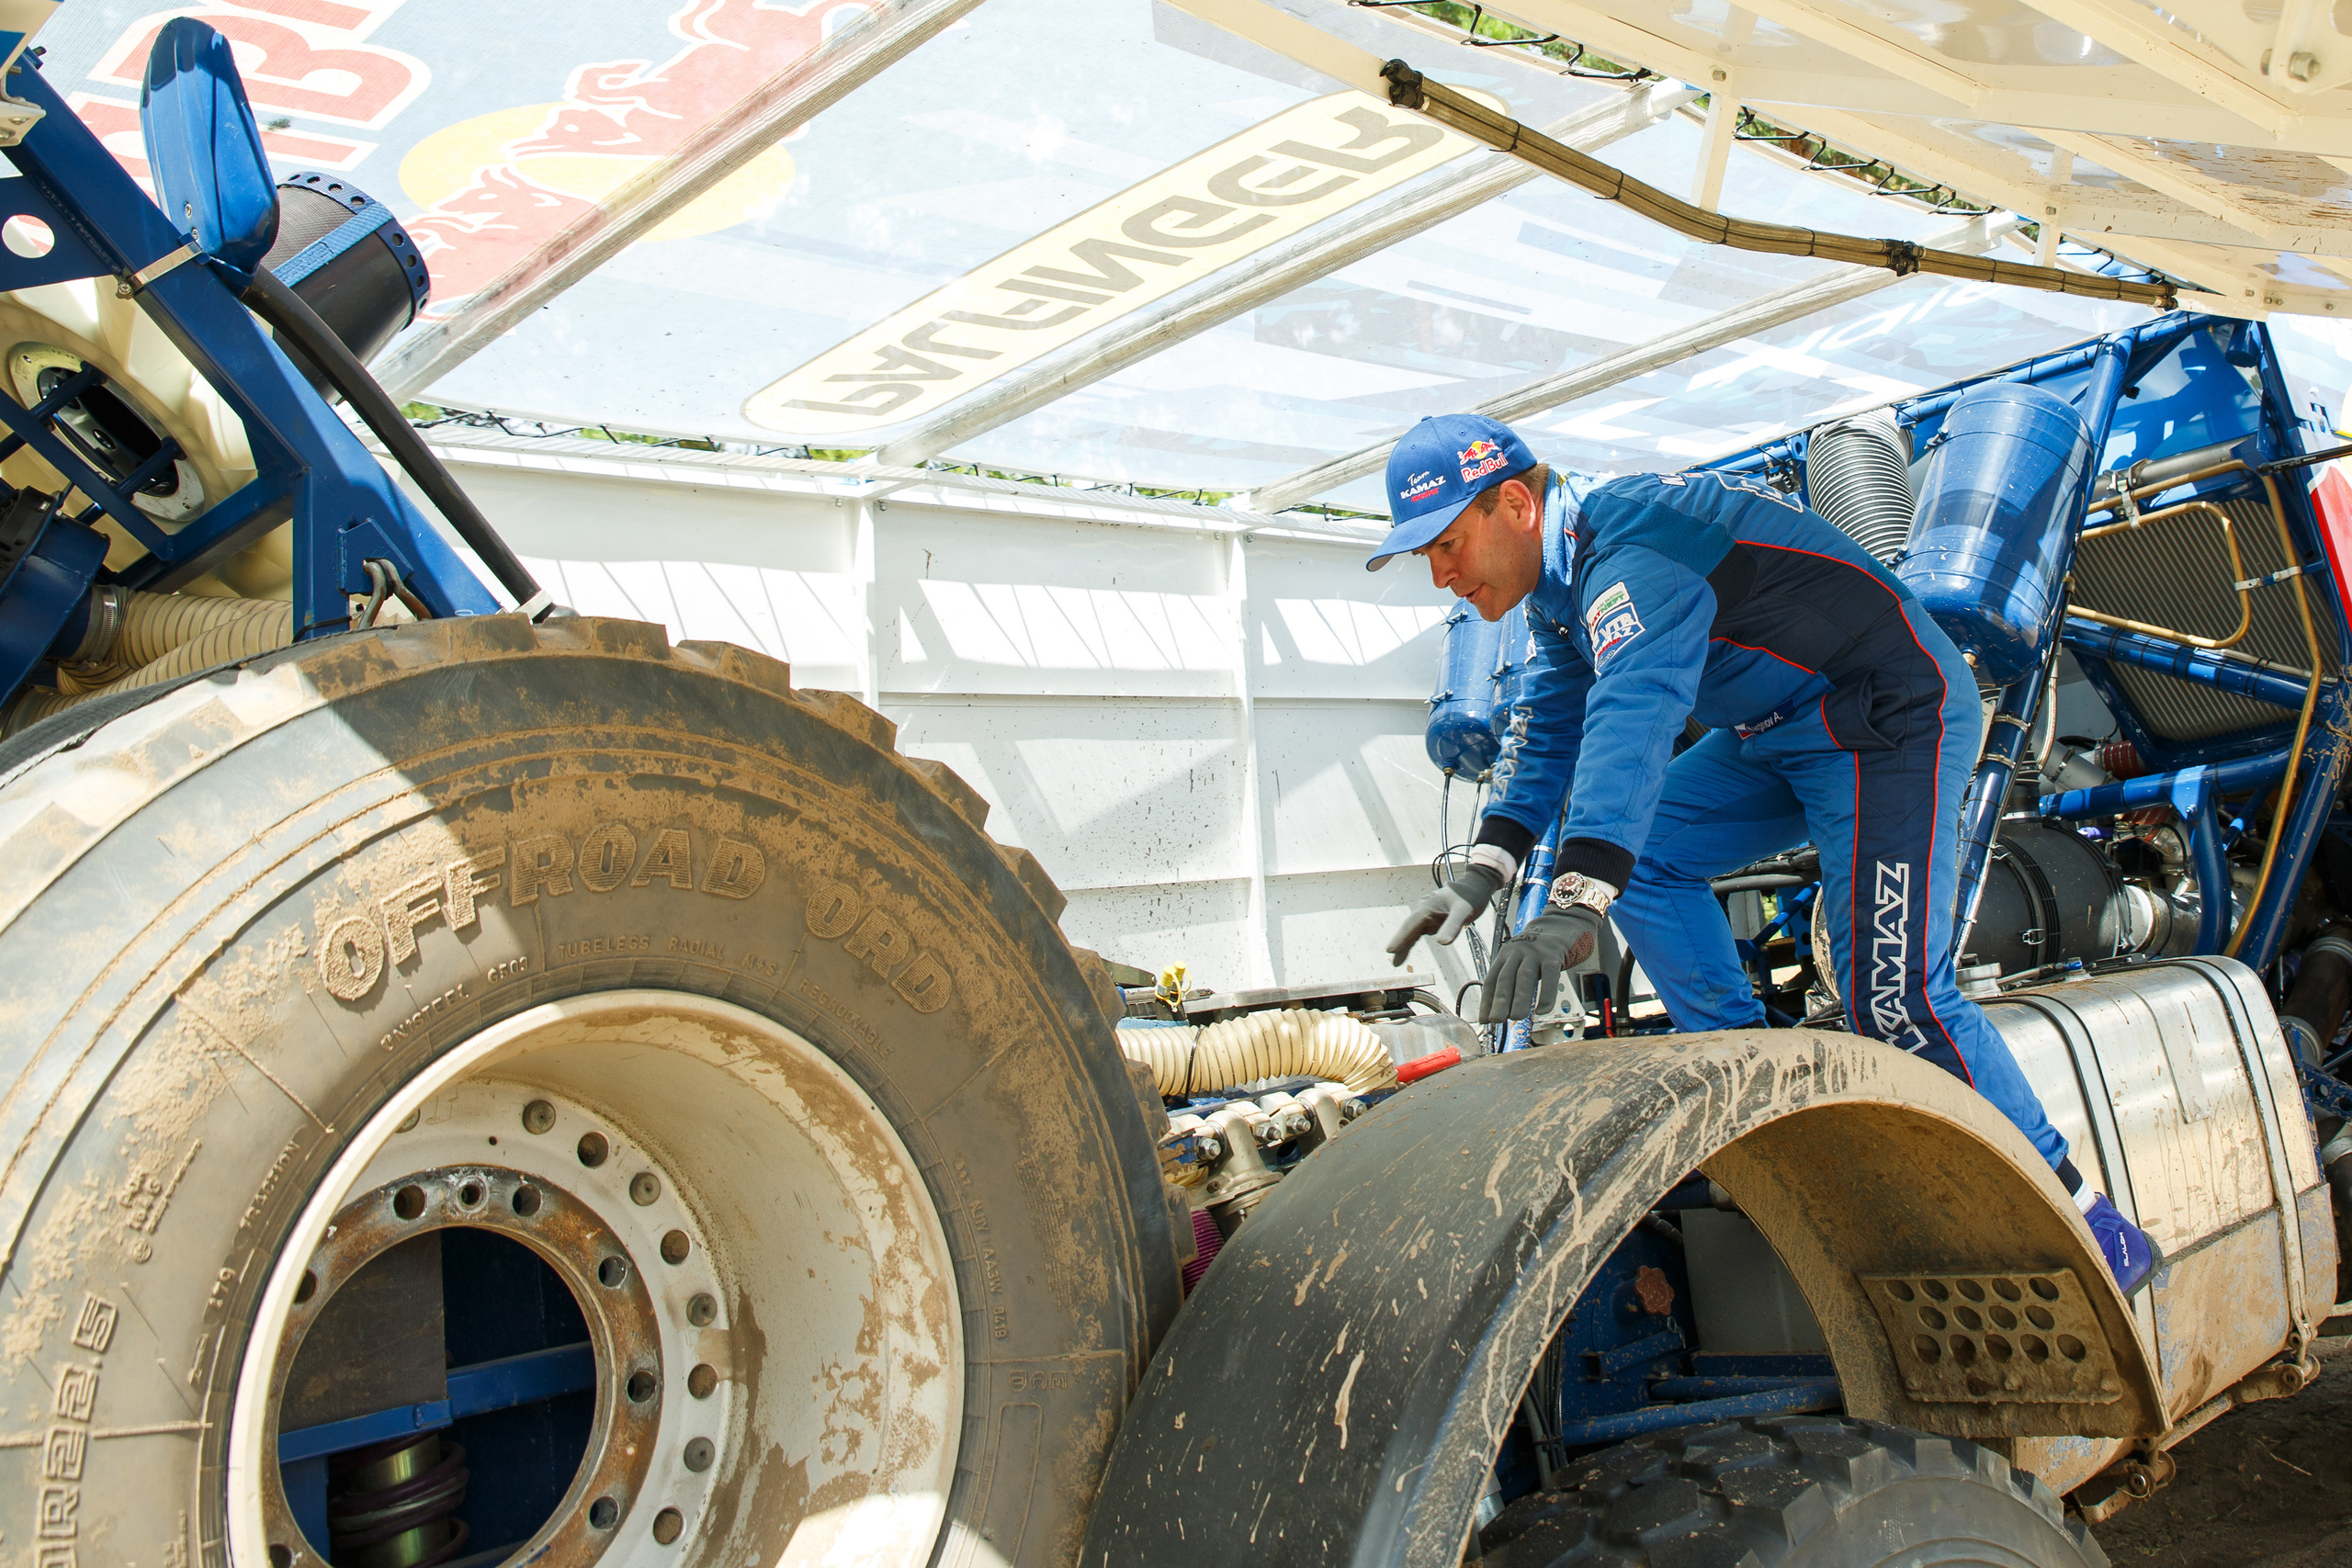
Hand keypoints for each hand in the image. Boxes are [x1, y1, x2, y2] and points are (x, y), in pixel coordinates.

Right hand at [1386, 864, 1504, 965]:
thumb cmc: (1470, 896)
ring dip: (1406, 944)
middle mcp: (1424, 910)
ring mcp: (1428, 915)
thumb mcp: (1463, 911)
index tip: (1390, 950)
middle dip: (1401, 945)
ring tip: (1397, 961)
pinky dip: (1414, 940)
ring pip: (1414, 932)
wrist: (1476, 886)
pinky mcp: (1433, 918)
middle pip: (1409, 930)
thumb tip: (1441, 943)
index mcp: (1427, 907)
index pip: (1410, 925)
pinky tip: (1408, 949)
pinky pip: (1421, 931)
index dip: (1400, 938)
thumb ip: (1452, 926)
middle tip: (1394, 962)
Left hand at [1479, 907, 1602, 1022]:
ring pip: (1524, 977)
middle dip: (1499, 1001)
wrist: (1561, 924)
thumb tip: (1501, 1011)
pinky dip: (1545, 995)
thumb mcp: (1520, 960)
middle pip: (1505, 978)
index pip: (1492, 980)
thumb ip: (1511, 980)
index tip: (1484, 1020)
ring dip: (1519, 999)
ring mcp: (1535, 952)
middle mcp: (1517, 952)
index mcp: (1505, 955)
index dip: (1487, 1001)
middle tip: (1496, 1020)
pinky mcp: (1554, 955)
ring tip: (1516, 1018)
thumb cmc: (1538, 950)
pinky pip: (1549, 977)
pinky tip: (1541, 1010)